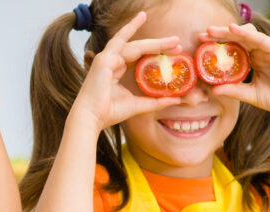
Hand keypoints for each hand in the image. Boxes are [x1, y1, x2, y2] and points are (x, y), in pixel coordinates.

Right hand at [69, 12, 182, 131]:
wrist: (91, 118)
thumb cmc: (109, 112)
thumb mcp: (137, 105)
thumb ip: (155, 101)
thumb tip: (177, 99)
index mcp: (115, 69)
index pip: (138, 55)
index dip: (155, 52)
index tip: (175, 52)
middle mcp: (111, 60)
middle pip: (138, 47)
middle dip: (159, 43)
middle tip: (178, 41)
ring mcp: (106, 58)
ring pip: (135, 45)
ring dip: (155, 41)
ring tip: (174, 40)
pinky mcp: (104, 59)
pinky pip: (125, 46)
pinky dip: (138, 38)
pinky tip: (153, 35)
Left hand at [200, 24, 269, 121]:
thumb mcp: (252, 95)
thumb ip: (234, 91)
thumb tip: (212, 91)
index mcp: (254, 59)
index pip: (233, 47)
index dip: (216, 44)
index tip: (199, 43)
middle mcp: (261, 51)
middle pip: (237, 38)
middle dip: (218, 35)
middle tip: (200, 35)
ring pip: (247, 35)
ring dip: (229, 31)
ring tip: (212, 31)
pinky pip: (261, 40)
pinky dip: (247, 34)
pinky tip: (233, 30)